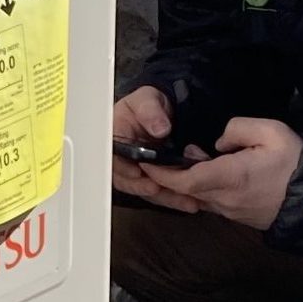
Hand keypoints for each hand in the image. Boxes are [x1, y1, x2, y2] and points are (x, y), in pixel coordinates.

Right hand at [112, 86, 205, 211]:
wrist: (161, 112)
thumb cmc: (148, 105)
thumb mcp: (147, 100)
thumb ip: (151, 112)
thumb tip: (159, 129)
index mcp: (114, 139)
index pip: (112, 158)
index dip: (123, 168)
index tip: (137, 171)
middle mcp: (122, 159)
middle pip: (126, 180)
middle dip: (144, 188)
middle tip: (159, 189)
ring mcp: (136, 171)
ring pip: (145, 190)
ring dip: (164, 197)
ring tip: (184, 200)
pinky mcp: (151, 179)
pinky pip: (159, 192)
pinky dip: (174, 198)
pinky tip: (190, 202)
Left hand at [141, 117, 302, 229]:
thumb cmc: (296, 162)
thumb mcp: (271, 131)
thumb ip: (237, 129)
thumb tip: (218, 143)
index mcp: (230, 177)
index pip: (184, 180)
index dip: (162, 172)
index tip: (147, 160)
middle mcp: (224, 199)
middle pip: (185, 190)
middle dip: (169, 174)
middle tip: (163, 154)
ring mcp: (230, 211)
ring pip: (196, 197)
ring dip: (185, 182)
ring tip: (190, 158)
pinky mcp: (236, 217)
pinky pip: (210, 202)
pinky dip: (200, 189)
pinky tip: (208, 172)